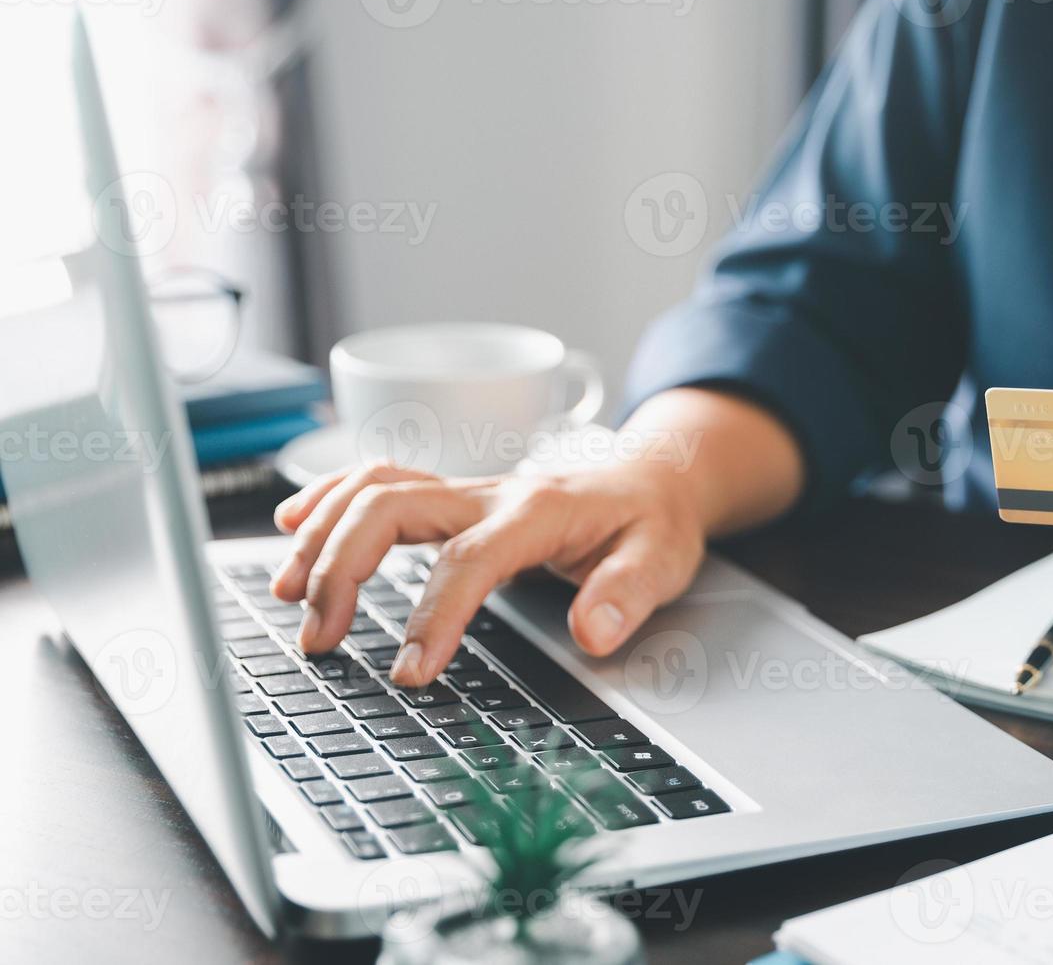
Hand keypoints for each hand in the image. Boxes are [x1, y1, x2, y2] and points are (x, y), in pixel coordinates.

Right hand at [268, 462, 707, 684]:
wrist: (655, 480)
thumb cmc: (652, 523)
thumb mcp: (662, 560)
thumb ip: (629, 594)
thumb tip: (594, 632)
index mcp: (539, 513)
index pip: (469, 560)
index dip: (434, 615)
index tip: (409, 674)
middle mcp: (490, 493)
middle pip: (392, 508)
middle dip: (342, 569)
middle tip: (321, 641)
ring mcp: (465, 491)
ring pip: (372, 490)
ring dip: (322, 538)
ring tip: (288, 598)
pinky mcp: (451, 497)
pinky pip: (376, 481)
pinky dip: (328, 498)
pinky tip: (292, 527)